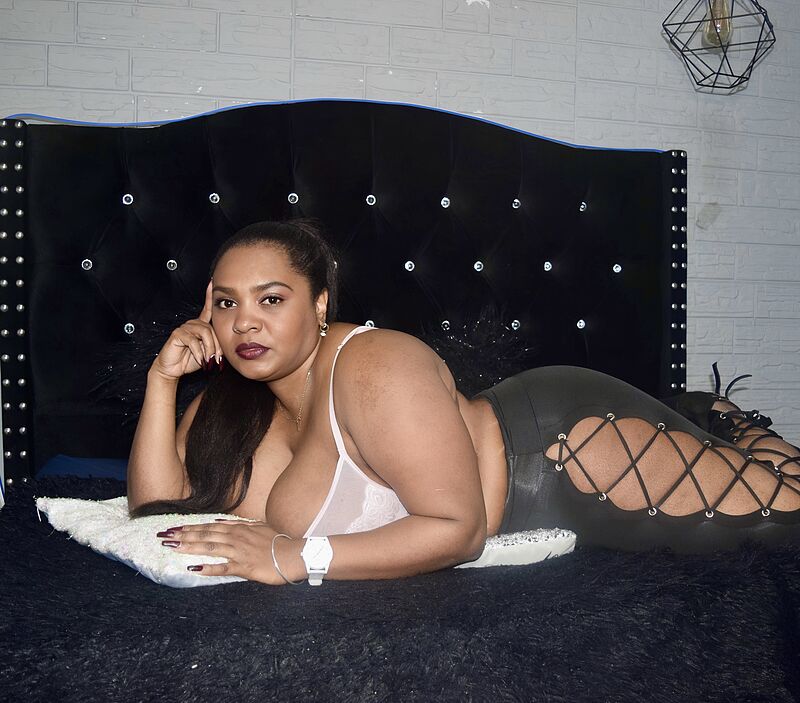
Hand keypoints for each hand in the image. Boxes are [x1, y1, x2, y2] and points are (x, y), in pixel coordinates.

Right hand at [150, 280, 222, 379]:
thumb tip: (225, 348)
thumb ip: (216, 346)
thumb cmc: (190, 360)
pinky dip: (199, 352)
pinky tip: (200, 359)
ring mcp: (184, 328)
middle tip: (217, 360)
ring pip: (205, 334)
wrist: (173, 369)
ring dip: (209, 350)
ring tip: (208, 360)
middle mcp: (193, 324)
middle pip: (212, 329)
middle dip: (217, 346)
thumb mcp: (208, 353)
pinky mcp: (177, 334)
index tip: (212, 282)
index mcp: (200, 326)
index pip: (207, 309)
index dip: (209, 295)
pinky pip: (193, 341)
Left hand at [157, 520, 300, 584]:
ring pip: (210, 547)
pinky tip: (194, 568)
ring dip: (190, 547)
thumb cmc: (279, 542)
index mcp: (239, 528)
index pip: (210, 526)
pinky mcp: (244, 566)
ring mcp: (239, 551)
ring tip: (173, 547)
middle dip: (184, 535)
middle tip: (165, 536)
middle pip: (205, 535)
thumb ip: (242, 525)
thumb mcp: (260, 527)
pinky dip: (208, 568)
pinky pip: (223, 567)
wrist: (294, 554)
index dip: (192, 527)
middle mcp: (236, 537)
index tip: (175, 527)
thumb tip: (224, 522)